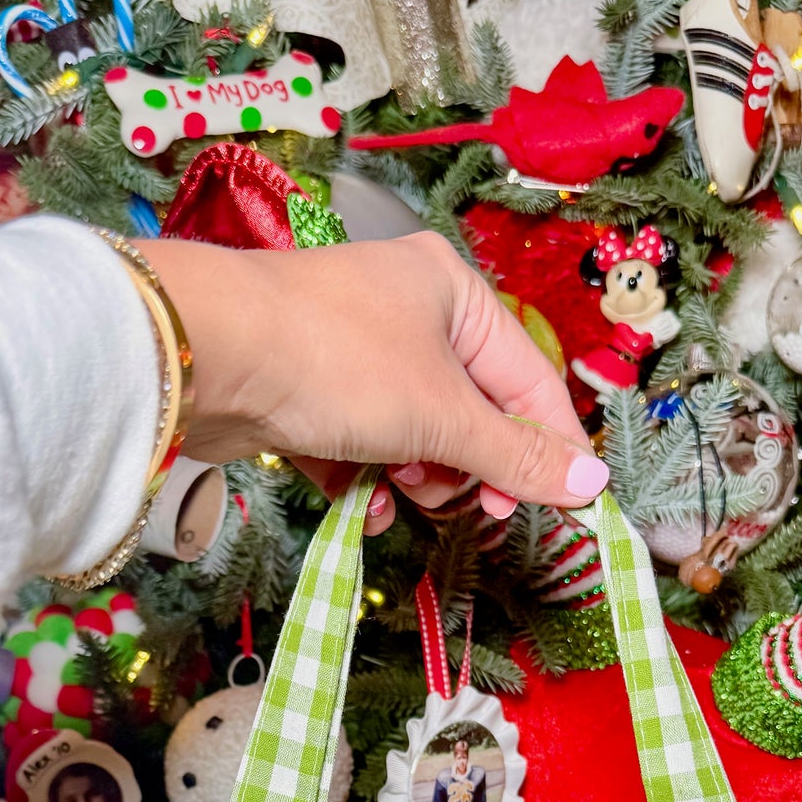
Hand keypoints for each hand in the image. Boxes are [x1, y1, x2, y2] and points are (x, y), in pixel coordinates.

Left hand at [141, 231, 607, 534]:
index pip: (528, 379)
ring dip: (416, 477)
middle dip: (469, 467)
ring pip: (414, 435)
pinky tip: (361, 509)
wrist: (209, 357)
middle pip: (471, 411)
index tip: (565, 506)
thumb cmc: (339, 364)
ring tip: (399, 489)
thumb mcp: (444, 417)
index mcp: (453, 292)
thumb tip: (591, 484)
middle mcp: (406, 312)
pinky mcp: (306, 393)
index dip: (549, 447)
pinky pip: (359, 449)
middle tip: (474, 510)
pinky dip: (365, 482)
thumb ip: (517, 456)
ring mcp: (352, 353)